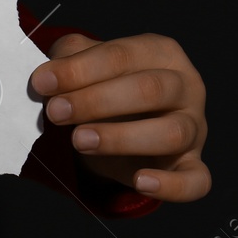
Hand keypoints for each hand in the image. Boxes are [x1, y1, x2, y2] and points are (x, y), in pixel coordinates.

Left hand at [30, 32, 209, 202]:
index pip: (121, 55)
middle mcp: (185, 86)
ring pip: (172, 133)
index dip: (79, 70)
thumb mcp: (88, 65)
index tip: (42, 83)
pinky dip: (171, 185)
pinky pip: (195, 180)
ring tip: (80, 140)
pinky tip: (140, 182)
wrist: (128, 122)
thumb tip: (48, 76)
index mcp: (160, 52)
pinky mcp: (194, 164)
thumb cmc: (108, 85)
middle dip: (97, 101)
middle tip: (56, 112)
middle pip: (150, 89)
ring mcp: (195, 127)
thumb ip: (69, 60)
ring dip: (122, 138)